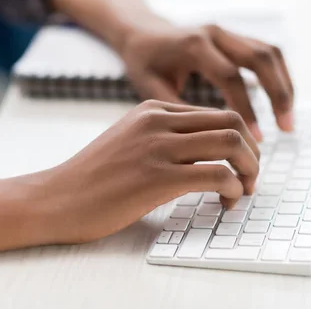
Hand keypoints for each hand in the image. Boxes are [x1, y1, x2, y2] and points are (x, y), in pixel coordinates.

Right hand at [28, 100, 259, 243]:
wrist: (57, 198)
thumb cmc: (93, 176)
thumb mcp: (129, 140)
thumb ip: (163, 136)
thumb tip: (206, 152)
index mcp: (152, 109)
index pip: (216, 113)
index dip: (240, 139)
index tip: (241, 164)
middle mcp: (158, 122)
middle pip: (232, 122)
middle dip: (253, 151)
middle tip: (251, 176)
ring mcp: (157, 147)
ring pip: (232, 144)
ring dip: (250, 169)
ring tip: (244, 190)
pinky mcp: (157, 178)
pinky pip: (218, 175)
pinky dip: (234, 190)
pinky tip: (226, 202)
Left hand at [120, 24, 294, 140]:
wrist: (142, 33)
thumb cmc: (144, 63)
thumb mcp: (149, 88)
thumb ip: (177, 110)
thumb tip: (208, 140)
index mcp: (194, 45)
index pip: (230, 77)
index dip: (246, 108)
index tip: (254, 138)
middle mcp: (215, 33)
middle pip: (260, 58)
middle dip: (278, 94)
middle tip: (286, 128)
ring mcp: (228, 32)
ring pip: (270, 52)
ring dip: (284, 85)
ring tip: (287, 119)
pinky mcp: (235, 37)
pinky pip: (267, 53)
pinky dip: (279, 76)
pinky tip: (281, 102)